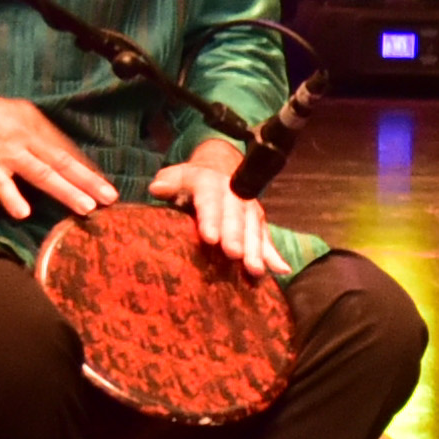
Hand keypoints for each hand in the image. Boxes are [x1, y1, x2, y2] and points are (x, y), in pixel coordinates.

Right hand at [0, 69, 117, 220]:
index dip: (86, 168)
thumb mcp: (11, 116)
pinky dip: (11, 197)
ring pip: (41, 172)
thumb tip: (58, 156)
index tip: (105, 184)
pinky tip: (23, 212)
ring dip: (65, 190)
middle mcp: (23, 135)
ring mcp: (4, 151)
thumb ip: (33, 136)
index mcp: (32, 122)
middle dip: (88, 180)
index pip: (65, 149)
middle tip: (110, 197)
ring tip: (85, 207)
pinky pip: (0, 183)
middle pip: (62, 161)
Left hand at [148, 139, 290, 276]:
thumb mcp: (178, 175)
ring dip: (256, 250)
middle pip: (236, 217)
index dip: (211, 218)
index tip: (210, 237)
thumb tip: (157, 188)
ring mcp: (249, 209)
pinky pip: (267, 239)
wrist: (220, 167)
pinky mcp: (258, 222)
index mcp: (211, 183)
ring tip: (255, 270)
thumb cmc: (192, 180)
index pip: (210, 200)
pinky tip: (281, 270)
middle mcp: (234, 195)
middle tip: (234, 255)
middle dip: (236, 236)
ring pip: (253, 229)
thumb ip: (169, 182)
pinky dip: (274, 255)